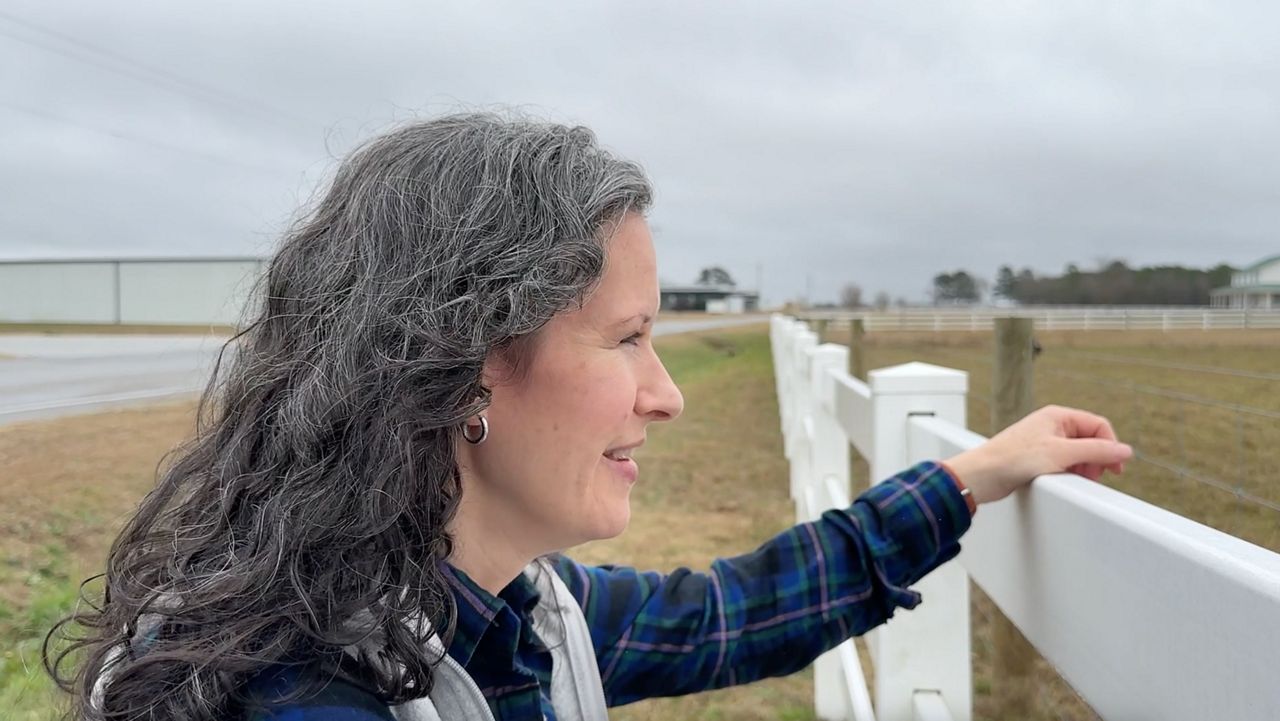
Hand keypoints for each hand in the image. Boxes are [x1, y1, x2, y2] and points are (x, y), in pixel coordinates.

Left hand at [944, 405, 1133, 505]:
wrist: (981, 475)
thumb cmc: (1014, 458)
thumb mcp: (1061, 454)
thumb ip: (1095, 451)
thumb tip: (1125, 451)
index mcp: (1058, 416)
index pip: (1098, 425)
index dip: (1111, 446)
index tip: (1115, 469)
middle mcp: (1052, 426)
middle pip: (1090, 440)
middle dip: (1097, 459)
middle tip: (1094, 477)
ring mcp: (1044, 442)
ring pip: (1078, 454)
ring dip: (1084, 468)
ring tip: (1078, 480)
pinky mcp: (1037, 459)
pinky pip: (1064, 464)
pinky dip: (1070, 473)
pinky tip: (1064, 482)